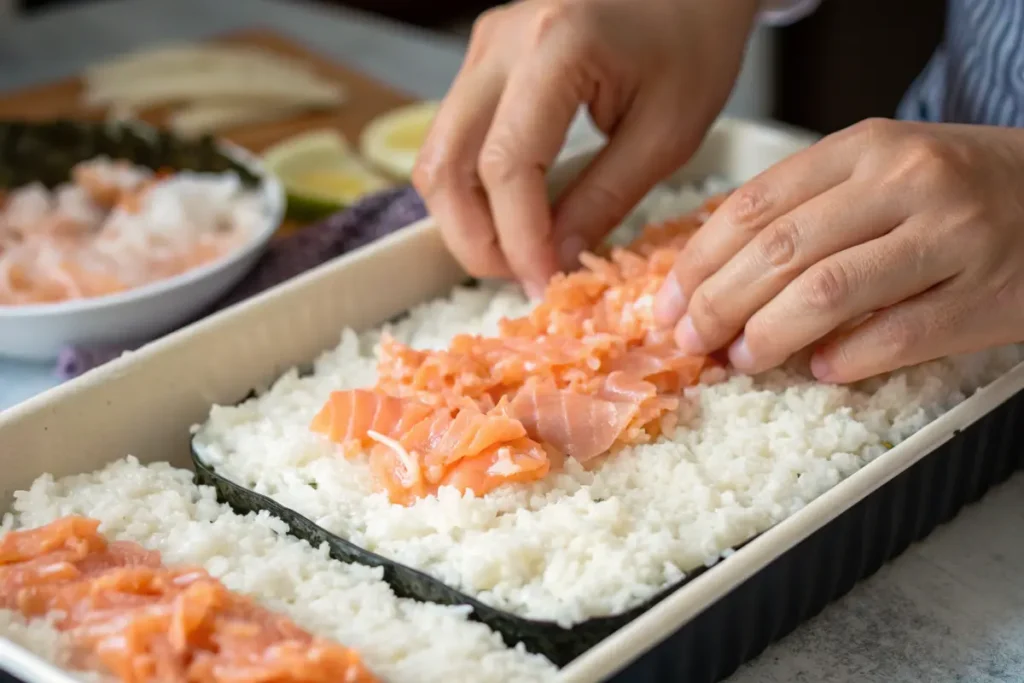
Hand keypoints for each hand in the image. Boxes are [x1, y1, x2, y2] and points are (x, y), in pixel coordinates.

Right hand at [412, 0, 759, 296]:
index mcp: (555, 48)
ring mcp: (484, 46)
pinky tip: (513, 216)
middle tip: (521, 277)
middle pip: (446, 163)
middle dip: (474, 239)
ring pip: (439, 155)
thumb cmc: (694, 44)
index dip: (519, 239)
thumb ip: (605, 198)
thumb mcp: (667, 133)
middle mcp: (501, 42)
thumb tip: (556, 258)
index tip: (543, 283)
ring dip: (466, 218)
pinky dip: (473, 189)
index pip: (506, 166)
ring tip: (518, 253)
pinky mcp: (483, 59)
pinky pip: (455, 138)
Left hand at [654, 119, 1023, 382]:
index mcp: (863, 148)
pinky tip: (820, 370)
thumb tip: (712, 277)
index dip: (697, 264)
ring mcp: (949, 237)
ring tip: (743, 360)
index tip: (668, 305)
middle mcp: (904, 182)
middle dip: (717, 306)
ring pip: (827, 293)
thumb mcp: (877, 171)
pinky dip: (845, 360)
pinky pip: (896, 337)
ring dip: (769, 336)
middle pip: (778, 252)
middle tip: (692, 342)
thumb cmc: (954, 189)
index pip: (752, 207)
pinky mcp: (983, 296)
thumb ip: (803, 210)